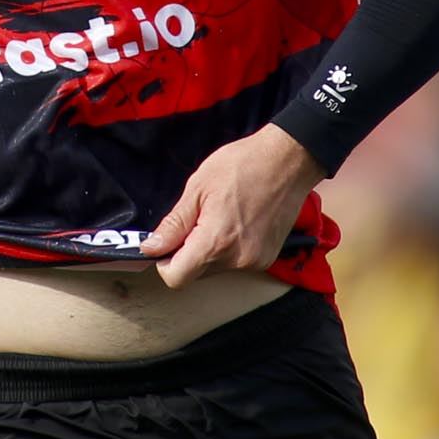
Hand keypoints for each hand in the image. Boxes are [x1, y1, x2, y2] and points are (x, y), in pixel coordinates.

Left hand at [139, 124, 326, 288]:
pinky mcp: (267, 258)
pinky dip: (229, 249)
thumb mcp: (198, 187)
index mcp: (216, 241)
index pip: (176, 277)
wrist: (288, 161)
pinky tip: (237, 221)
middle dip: (187, 253)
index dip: (165, 262)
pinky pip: (235, 263)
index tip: (166, 243)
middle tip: (196, 219)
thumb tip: (151, 247)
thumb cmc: (244, 165)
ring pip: (215, 269)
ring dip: (209, 250)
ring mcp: (255, 261)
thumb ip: (174, 224)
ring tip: (220, 216)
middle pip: (195, 274)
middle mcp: (237, 259)